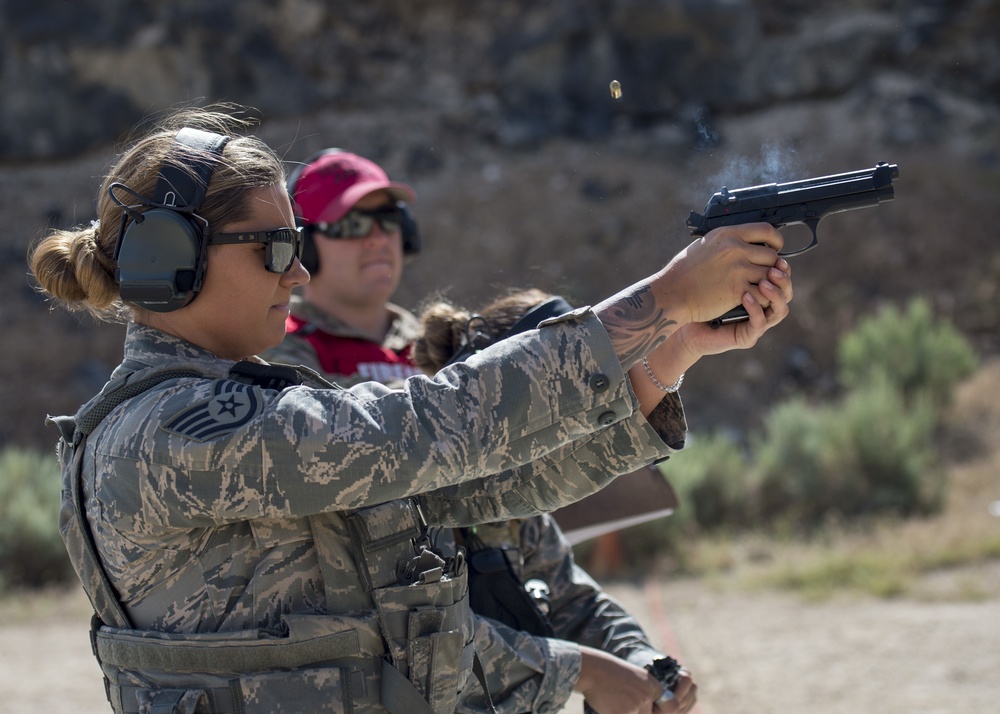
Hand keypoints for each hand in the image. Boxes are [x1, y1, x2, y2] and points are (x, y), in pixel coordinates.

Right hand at [577, 648, 699, 713]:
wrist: (593, 670)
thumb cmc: (612, 675)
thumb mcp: (636, 679)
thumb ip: (646, 695)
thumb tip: (650, 710)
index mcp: (654, 686)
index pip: (670, 707)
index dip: (659, 710)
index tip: (649, 707)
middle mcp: (648, 695)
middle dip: (637, 711)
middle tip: (623, 700)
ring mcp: (636, 705)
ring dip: (625, 712)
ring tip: (615, 700)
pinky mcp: (622, 713)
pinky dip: (615, 713)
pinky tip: (609, 704)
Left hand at [628, 257, 790, 413]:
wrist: (681, 316)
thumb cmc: (697, 292)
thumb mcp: (717, 268)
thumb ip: (733, 255)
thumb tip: (744, 230)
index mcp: (758, 288)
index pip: (781, 276)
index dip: (782, 264)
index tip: (777, 249)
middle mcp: (762, 305)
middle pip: (787, 291)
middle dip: (783, 278)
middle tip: (773, 267)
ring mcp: (756, 321)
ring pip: (781, 309)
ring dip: (775, 294)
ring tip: (764, 282)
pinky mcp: (747, 335)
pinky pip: (760, 322)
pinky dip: (756, 309)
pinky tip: (746, 296)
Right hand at [658, 223, 783, 325]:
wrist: (672, 293)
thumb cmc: (683, 271)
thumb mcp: (705, 245)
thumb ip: (726, 241)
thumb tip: (742, 240)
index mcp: (727, 235)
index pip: (766, 230)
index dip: (776, 240)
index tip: (775, 247)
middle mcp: (735, 249)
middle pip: (771, 255)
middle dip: (770, 266)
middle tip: (763, 273)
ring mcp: (738, 270)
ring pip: (770, 275)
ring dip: (768, 283)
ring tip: (760, 287)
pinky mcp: (738, 290)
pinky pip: (762, 293)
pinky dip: (761, 297)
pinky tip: (753, 298)